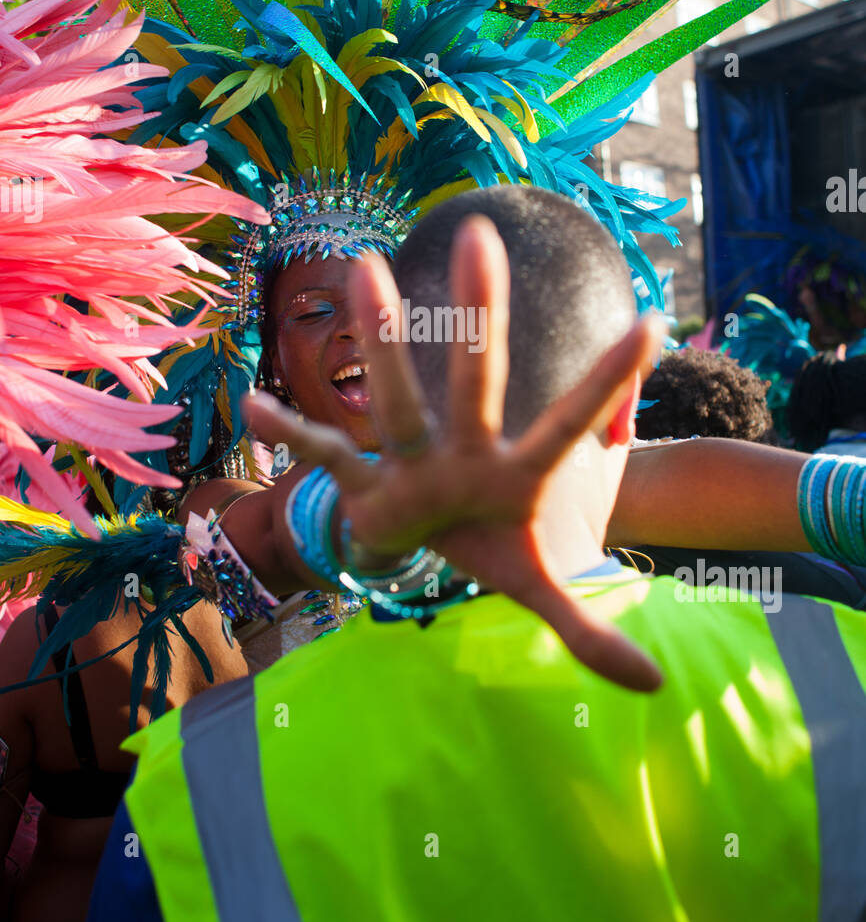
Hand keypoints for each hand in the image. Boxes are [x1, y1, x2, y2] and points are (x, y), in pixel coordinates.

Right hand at [244, 216, 664, 691]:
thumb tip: (655, 685)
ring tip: (364, 269)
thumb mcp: (536, 585)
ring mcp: (412, 460)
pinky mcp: (365, 483)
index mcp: (517, 471)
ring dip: (382, 343)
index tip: (651, 320)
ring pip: (395, 399)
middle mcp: (465, 450)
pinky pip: (327, 457)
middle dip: (479, 314)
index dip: (608, 380)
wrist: (422, 543)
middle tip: (477, 236)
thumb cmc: (486, 542)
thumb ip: (588, 627)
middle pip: (476, 380)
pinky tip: (256, 407)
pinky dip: (292, 437)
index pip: (570, 421)